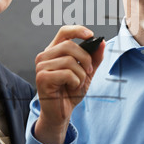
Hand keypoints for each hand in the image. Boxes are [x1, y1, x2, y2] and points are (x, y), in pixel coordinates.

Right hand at [34, 25, 104, 143]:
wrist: (61, 113)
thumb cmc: (70, 91)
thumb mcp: (87, 73)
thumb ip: (94, 58)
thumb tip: (102, 43)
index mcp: (54, 51)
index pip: (64, 32)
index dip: (77, 30)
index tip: (91, 35)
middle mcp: (45, 56)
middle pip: (69, 45)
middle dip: (85, 59)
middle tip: (89, 71)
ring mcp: (41, 67)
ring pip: (69, 61)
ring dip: (80, 75)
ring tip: (77, 83)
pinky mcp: (42, 78)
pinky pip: (67, 73)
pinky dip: (75, 82)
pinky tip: (71, 88)